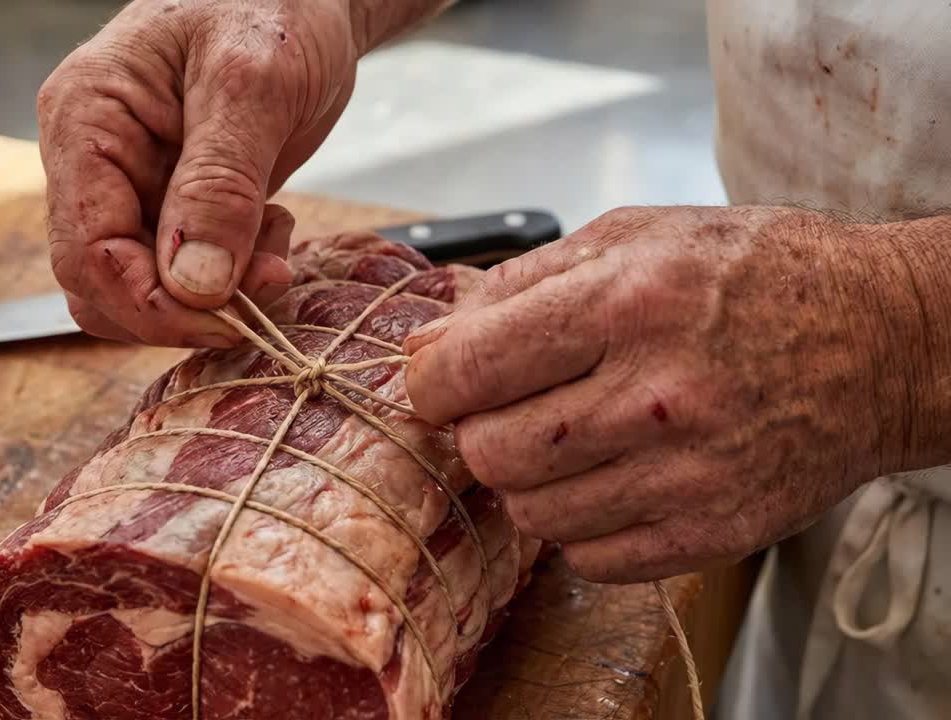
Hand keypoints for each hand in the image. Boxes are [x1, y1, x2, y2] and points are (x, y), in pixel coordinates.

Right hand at [38, 0, 363, 346]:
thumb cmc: (273, 5)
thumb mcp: (253, 84)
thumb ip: (221, 185)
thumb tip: (192, 285)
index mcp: (85, 120)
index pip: (85, 251)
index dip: (149, 305)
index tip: (223, 320)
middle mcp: (94, 161)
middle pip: (104, 283)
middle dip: (185, 306)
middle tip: (265, 284)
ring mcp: (132, 185)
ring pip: (145, 287)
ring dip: (214, 297)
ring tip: (275, 250)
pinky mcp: (173, 203)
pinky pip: (185, 272)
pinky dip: (233, 277)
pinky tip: (272, 235)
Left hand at [404, 206, 926, 582]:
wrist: (883, 341)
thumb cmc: (756, 276)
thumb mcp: (636, 236)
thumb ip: (519, 285)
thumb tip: (428, 346)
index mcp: (630, 301)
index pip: (469, 369)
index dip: (430, 382)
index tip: (437, 381)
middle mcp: (657, 393)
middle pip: (489, 452)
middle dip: (476, 430)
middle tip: (506, 408)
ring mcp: (688, 473)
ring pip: (531, 513)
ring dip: (528, 478)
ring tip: (568, 437)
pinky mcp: (713, 531)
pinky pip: (588, 557)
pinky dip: (579, 522)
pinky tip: (609, 476)